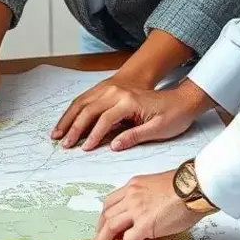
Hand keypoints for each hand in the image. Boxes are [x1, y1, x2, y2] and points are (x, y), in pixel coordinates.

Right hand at [52, 76, 211, 150]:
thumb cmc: (173, 116)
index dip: (93, 135)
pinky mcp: (111, 92)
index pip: (105, 119)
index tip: (85, 148)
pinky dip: (75, 110)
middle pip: (90, 110)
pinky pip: (87, 99)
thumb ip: (134, 136)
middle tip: (64, 143)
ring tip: (57, 132)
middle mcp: (118, 93)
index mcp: (129, 101)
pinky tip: (67, 120)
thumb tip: (113, 145)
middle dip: (75, 127)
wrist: (182, 99)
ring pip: (84, 103)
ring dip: (69, 118)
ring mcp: (113, 91)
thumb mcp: (158, 130)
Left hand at [91, 170, 204, 239]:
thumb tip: (148, 217)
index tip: (103, 228)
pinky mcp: (145, 225)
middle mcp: (131, 196)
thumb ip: (148, 199)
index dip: (105, 217)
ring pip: (110, 227)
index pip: (111, 202)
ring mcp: (136, 210)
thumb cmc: (186, 187)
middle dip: (99, 231)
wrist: (195, 187)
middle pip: (106, 214)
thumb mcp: (159, 188)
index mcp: (134, 186)